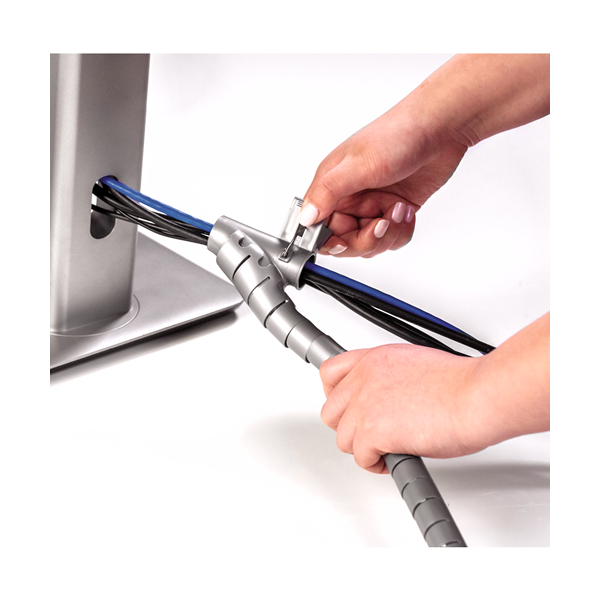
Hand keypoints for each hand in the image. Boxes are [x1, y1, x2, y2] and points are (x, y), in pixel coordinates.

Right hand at [300, 53, 549, 258]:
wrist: (442, 126)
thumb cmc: (399, 133)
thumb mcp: (359, 166)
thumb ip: (328, 193)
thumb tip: (305, 217)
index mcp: (332, 185)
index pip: (319, 228)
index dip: (332, 240)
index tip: (347, 241)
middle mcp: (349, 197)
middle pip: (346, 241)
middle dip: (366, 239)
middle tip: (381, 225)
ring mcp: (372, 204)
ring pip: (370, 243)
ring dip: (388, 234)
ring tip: (397, 210)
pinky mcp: (393, 209)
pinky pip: (391, 237)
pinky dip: (401, 231)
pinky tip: (406, 211)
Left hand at [319, 314, 549, 473]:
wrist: (476, 396)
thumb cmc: (461, 384)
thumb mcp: (415, 365)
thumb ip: (392, 378)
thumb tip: (389, 398)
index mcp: (375, 359)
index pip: (331, 372)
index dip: (335, 394)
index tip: (346, 407)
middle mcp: (365, 378)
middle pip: (331, 410)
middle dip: (349, 426)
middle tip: (369, 434)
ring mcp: (366, 404)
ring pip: (342, 437)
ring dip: (362, 447)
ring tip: (385, 449)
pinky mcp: (373, 430)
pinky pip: (360, 457)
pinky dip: (375, 464)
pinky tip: (393, 459)